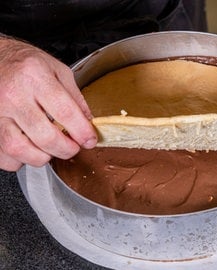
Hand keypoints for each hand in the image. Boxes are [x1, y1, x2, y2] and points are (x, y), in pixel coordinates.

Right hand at [0, 38, 96, 170]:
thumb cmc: (26, 64)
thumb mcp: (57, 70)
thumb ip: (75, 97)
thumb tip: (88, 123)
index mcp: (36, 77)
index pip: (66, 113)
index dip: (82, 132)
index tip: (90, 141)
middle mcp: (13, 94)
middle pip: (44, 136)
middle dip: (66, 149)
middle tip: (72, 148)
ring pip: (19, 149)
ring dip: (41, 157)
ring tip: (50, 150)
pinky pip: (2, 154)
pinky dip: (17, 160)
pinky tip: (28, 149)